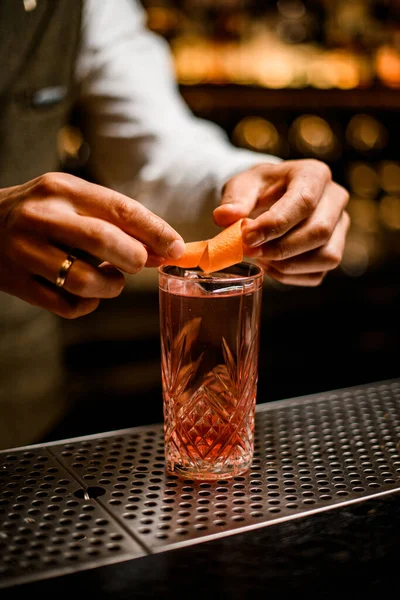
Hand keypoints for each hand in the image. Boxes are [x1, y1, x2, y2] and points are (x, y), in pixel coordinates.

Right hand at [0, 172, 184, 316]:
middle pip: (103, 241)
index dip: (155, 231)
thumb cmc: (41, 214)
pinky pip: (67, 305)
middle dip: (134, 259)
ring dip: (111, 286)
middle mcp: (41, 216)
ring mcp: (25, 251)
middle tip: (139, 264)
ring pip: (85, 280)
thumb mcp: (72, 201)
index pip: (119, 209)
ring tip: (110, 278)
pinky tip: (88, 293)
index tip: (176, 248)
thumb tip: (163, 249)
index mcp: (61, 189)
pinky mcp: (17, 283)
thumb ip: (115, 221)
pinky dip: (89, 305)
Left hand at [213, 159, 349, 285]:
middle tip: (250, 252)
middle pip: (319, 231)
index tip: (248, 237)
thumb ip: (234, 199)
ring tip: (261, 257)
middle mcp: (335, 199)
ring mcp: (339, 227)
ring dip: (287, 265)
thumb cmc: (258, 189)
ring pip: (325, 256)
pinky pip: (317, 274)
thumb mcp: (242, 185)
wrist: (269, 199)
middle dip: (281, 248)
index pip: (304, 201)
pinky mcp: (333, 251)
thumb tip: (224, 216)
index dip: (276, 224)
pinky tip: (270, 264)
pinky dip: (289, 275)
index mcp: (314, 174)